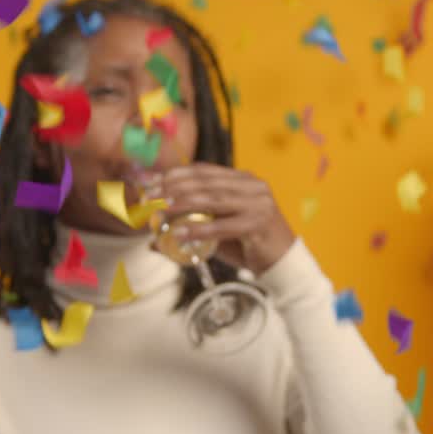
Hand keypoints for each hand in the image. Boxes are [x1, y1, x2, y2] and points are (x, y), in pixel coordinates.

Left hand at [152, 164, 296, 274]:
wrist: (283, 264)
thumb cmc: (247, 246)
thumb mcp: (218, 233)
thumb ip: (192, 228)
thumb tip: (154, 239)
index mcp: (243, 179)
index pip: (204, 170)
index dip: (175, 174)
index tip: (151, 182)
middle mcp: (252, 186)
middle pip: (206, 182)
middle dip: (173, 187)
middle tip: (149, 196)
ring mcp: (258, 203)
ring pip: (213, 199)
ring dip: (183, 204)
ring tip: (161, 210)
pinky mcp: (258, 224)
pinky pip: (223, 226)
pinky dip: (199, 230)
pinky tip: (180, 234)